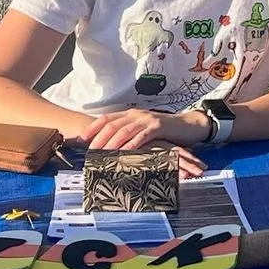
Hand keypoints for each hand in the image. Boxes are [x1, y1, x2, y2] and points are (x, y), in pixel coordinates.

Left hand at [79, 109, 207, 175]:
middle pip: (112, 125)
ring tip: (102, 154)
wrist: (187, 126)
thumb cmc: (164, 130)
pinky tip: (124, 153)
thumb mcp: (143, 129)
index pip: (107, 119)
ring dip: (111, 143)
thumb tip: (112, 144)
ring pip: (124, 130)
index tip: (82, 139)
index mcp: (130, 113)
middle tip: (89, 151)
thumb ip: (129, 133)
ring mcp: (146, 120)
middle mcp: (136, 114)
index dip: (93, 128)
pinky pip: (141, 136)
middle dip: (98, 138)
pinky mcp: (158, 127)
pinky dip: (131, 145)